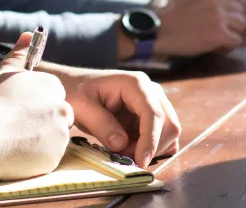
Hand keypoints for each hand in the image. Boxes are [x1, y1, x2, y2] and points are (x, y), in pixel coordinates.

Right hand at [0, 33, 73, 180]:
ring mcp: (60, 134)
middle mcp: (62, 108)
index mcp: (51, 86)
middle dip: (41, 122)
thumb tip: (28, 34)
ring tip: (12, 140)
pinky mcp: (54, 158)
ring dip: (39, 141)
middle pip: (57, 117)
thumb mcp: (2, 73)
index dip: (34, 105)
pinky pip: (48, 158)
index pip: (52, 96)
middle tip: (14, 127)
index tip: (17, 111)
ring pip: (53, 138)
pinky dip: (35, 158)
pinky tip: (15, 154)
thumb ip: (19, 54)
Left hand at [46, 67, 181, 168]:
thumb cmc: (77, 92)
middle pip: (169, 124)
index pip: (153, 113)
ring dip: (151, 149)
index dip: (150, 140)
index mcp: (135, 84)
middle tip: (124, 157)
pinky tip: (132, 149)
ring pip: (169, 132)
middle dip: (151, 147)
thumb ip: (101, 124)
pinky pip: (163, 136)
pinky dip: (152, 148)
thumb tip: (122, 144)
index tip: (141, 161)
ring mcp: (154, 103)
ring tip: (123, 151)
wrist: (76, 86)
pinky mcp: (152, 116)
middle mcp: (151, 91)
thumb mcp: (81, 107)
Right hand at [154, 0, 245, 55]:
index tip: (228, 9)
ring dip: (235, 33)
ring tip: (222, 40)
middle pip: (242, 8)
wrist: (157, 31)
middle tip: (226, 30)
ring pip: (243, 24)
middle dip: (236, 20)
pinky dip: (230, 46)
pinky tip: (218, 47)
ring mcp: (219, 16)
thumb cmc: (168, 15)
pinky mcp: (219, 33)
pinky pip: (237, 40)